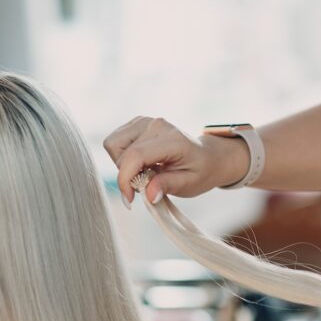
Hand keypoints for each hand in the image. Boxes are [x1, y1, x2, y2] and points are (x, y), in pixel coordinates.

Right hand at [103, 116, 249, 208]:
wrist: (207, 157)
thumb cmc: (199, 171)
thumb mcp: (189, 184)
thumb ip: (167, 186)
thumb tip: (148, 195)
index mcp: (172, 140)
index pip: (136, 156)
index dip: (125, 179)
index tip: (129, 199)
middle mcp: (156, 125)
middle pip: (120, 152)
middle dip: (127, 175)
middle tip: (145, 185)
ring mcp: (145, 121)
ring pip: (113, 144)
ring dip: (123, 165)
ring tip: (143, 173)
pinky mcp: (138, 123)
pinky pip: (116, 141)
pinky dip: (123, 157)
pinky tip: (141, 164)